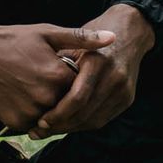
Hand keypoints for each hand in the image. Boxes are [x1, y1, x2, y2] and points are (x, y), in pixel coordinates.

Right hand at [0, 19, 116, 133]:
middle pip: (69, 105)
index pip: (83, 87)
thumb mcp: (48, 33)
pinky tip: (25, 95)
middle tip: (50, 80)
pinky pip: (35, 124)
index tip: (68, 69)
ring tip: (37, 86)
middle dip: (65, 95)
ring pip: (53, 117)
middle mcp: (46, 98)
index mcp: (57, 76)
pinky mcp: (15, 122)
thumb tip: (112, 39)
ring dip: (51, 107)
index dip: (78, 79)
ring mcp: (29, 113)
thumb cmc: (13, 39)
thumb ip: (82, 39)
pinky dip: (35, 114)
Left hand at [31, 3, 156, 137]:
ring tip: (49, 131)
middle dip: (60, 126)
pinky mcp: (127, 99)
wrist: (131, 31)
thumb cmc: (95, 32)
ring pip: (93, 121)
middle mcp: (113, 78)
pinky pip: (103, 119)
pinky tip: (68, 125)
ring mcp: (123, 90)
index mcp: (97, 62)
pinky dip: (84, 124)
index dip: (57, 114)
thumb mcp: (74, 41)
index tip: (39, 121)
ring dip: (70, 129)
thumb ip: (58, 63)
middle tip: (38, 132)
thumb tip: (31, 86)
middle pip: (84, 113)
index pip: (76, 98)